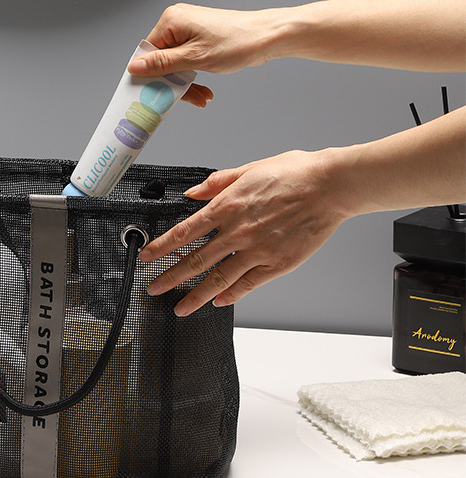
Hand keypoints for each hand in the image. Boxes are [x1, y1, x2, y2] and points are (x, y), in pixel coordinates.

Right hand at [129, 3, 283, 106]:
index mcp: (171, 20)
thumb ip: (162, 64)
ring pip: (175, 63)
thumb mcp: (195, 58)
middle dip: (174, 82)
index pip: (147, 52)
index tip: (154, 94)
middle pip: (161, 59)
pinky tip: (204, 88)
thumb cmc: (238, 42)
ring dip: (186, 82)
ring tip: (200, 95)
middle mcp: (177, 21)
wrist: (268, 37)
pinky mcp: (199, 38)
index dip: (151, 76)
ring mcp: (189, 29)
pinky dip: (193, 75)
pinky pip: (187, 60)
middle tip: (184, 98)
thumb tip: (135, 66)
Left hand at [139, 150, 348, 314]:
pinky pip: (248, 285)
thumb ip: (217, 182)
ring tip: (180, 308)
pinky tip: (220, 301)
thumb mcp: (249, 169)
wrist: (331, 186)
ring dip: (195, 296)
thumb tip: (193, 193)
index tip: (146, 257)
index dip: (161, 247)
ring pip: (218, 279)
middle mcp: (238, 231)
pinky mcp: (277, 264)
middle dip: (170, 278)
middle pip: (195, 260)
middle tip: (153, 289)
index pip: (184, 232)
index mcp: (228, 206)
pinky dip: (231, 295)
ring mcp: (257, 251)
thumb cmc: (295, 174)